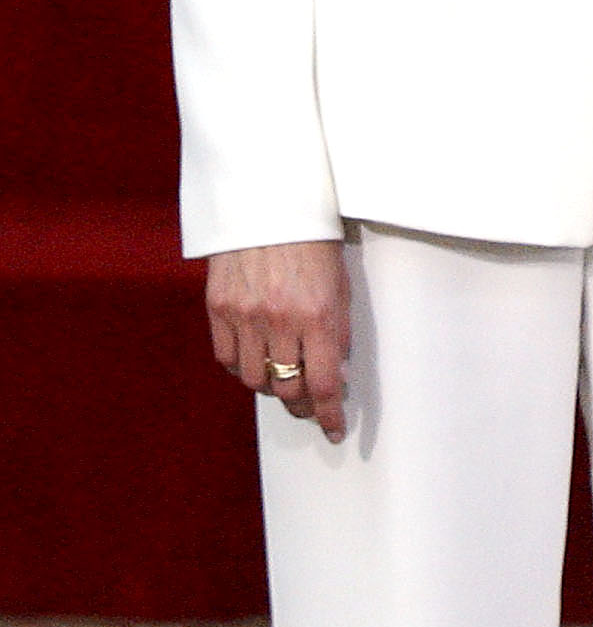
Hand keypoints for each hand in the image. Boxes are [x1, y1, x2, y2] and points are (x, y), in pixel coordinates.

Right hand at [206, 240, 350, 440]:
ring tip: (283, 377)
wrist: (266, 197)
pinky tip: (255, 359)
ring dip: (272, 385)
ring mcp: (244, 316)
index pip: (323, 384)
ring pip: (256, 381)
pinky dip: (243, 367)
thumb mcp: (338, 279)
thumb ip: (337, 327)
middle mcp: (279, 320)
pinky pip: (228, 359)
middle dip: (302, 404)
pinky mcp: (218, 309)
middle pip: (288, 389)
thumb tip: (336, 369)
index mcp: (316, 313)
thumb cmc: (310, 235)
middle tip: (310, 404)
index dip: (329, 415)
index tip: (333, 429)